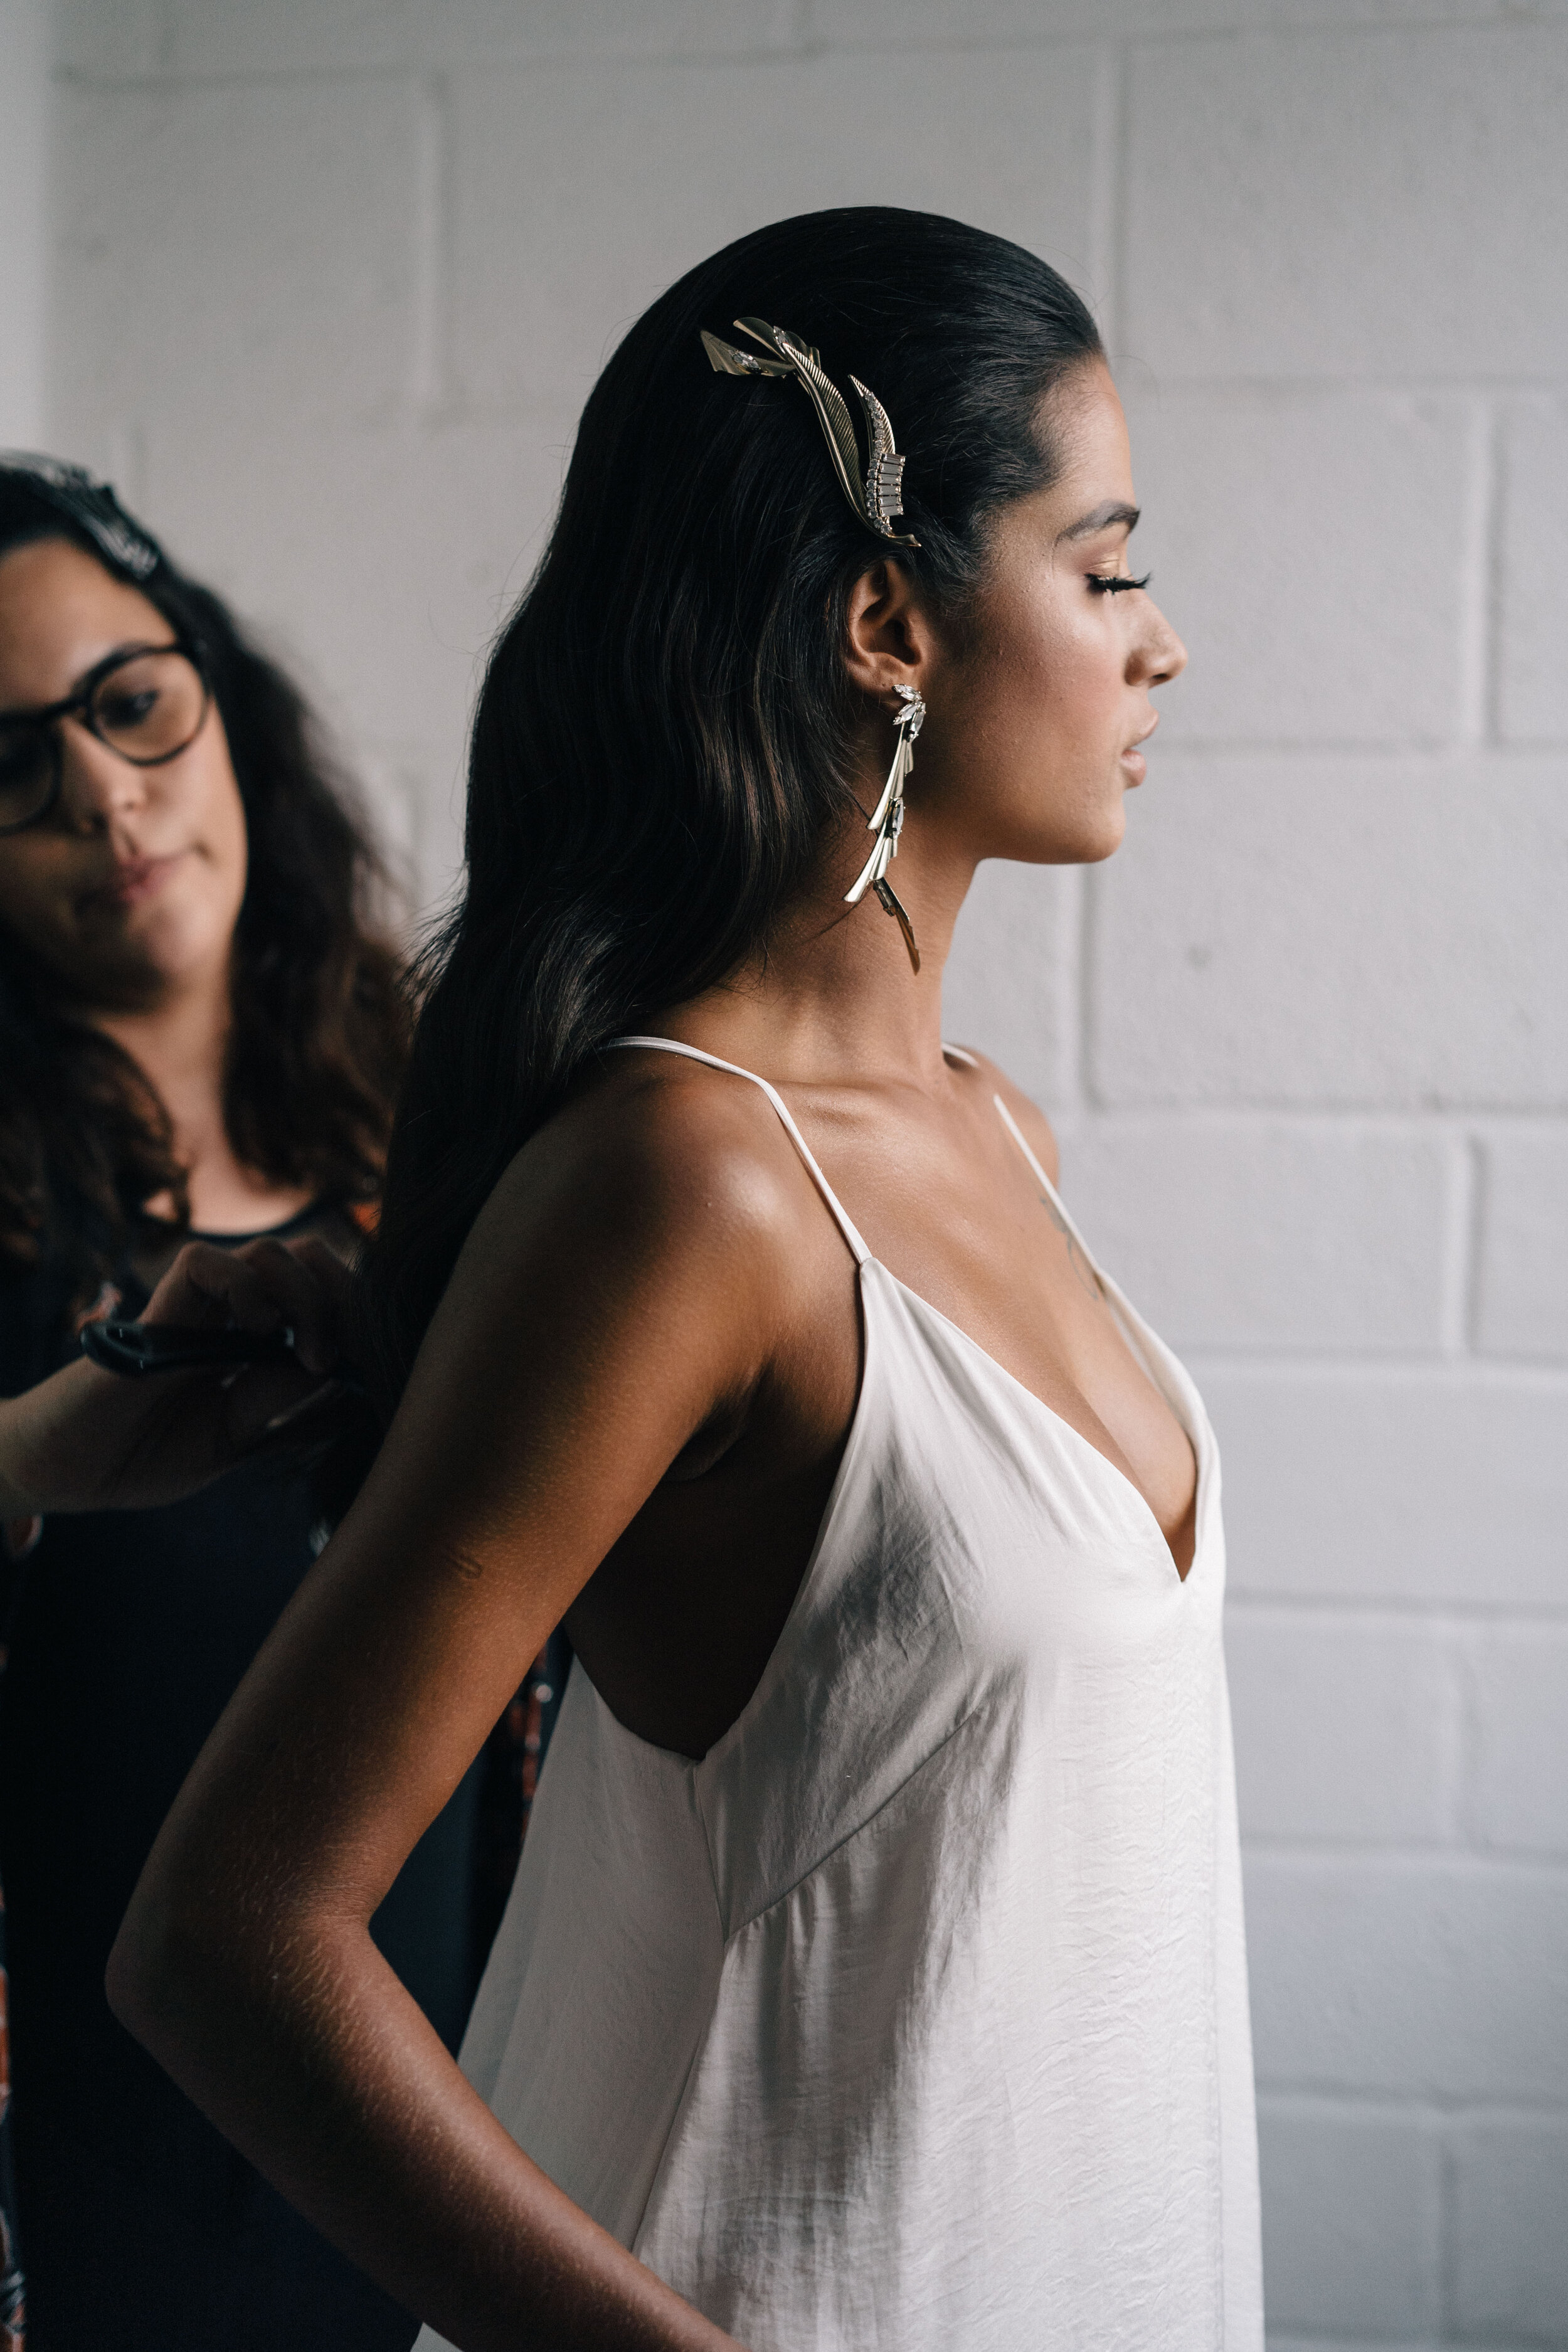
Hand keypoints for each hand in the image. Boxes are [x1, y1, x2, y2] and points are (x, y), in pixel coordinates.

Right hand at [0, 1235, 363, 1516]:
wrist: (60, 1474)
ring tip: (310, 1352)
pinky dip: (243, 1285)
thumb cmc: (138, 1456)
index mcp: (252, 1345)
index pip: (321, 1296)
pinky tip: (258, 1331)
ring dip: (305, 1294)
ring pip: (268, 1252)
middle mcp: (228, 1317)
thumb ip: (278, 1403)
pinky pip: (201, 1263)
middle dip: (345, 1293)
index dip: (356, 1313)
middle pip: (307, 1260)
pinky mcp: (154, 1317)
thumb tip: (345, 1375)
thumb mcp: (231, 1438)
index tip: (377, 1356)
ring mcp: (192, 1311)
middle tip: (347, 1350)